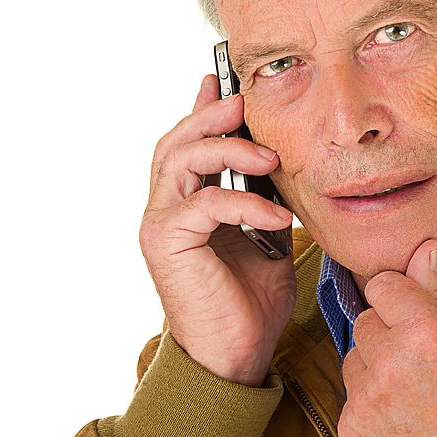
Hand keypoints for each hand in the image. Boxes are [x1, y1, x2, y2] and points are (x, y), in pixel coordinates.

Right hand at [139, 75, 296, 386]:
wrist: (236, 356)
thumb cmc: (249, 302)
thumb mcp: (266, 239)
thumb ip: (262, 200)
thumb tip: (275, 166)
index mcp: (186, 206)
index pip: (187, 146)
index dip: (201, 110)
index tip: (222, 80)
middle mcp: (165, 210)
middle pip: (175, 143)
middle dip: (210, 116)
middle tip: (244, 102)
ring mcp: (160, 225)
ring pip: (180, 160)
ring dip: (226, 148)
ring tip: (268, 155)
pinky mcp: (166, 243)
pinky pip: (205, 204)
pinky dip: (244, 201)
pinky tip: (276, 214)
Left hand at [338, 240, 436, 436]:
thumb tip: (424, 249)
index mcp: (424, 330)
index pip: (382, 285)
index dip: (399, 298)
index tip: (412, 313)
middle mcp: (391, 360)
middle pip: (366, 322)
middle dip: (388, 334)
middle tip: (421, 359)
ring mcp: (369, 397)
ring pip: (354, 358)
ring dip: (375, 368)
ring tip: (414, 389)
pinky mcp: (354, 427)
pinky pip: (351, 396)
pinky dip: (371, 404)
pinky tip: (403, 412)